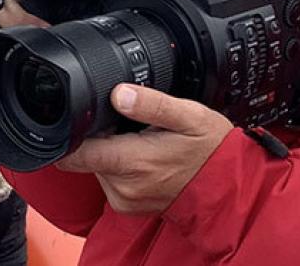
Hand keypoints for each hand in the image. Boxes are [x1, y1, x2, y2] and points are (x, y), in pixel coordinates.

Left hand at [52, 83, 233, 213]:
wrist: (230, 189)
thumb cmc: (211, 151)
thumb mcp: (188, 116)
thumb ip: (151, 104)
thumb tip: (118, 93)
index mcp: (131, 163)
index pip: (73, 154)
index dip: (69, 132)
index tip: (75, 117)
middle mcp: (123, 186)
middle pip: (84, 155)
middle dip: (97, 136)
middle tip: (127, 126)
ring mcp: (124, 199)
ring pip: (96, 165)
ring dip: (110, 150)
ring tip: (138, 140)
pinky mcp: (127, 205)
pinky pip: (109, 178)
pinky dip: (119, 165)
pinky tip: (141, 155)